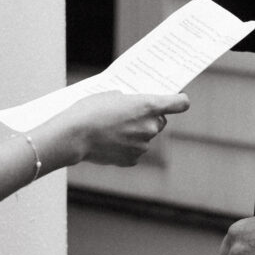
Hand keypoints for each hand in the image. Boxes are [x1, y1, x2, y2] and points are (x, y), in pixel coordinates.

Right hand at [59, 91, 189, 166]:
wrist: (74, 135)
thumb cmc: (90, 109)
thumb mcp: (112, 95)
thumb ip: (130, 101)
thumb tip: (134, 106)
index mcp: (148, 106)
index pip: (180, 103)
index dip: (179, 100)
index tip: (178, 99)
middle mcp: (150, 126)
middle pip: (160, 121)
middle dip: (149, 118)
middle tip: (130, 115)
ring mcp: (143, 145)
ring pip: (145, 137)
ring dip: (135, 133)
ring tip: (112, 129)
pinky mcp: (132, 159)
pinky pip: (135, 151)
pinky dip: (126, 147)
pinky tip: (110, 142)